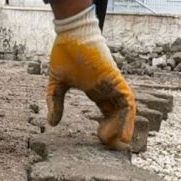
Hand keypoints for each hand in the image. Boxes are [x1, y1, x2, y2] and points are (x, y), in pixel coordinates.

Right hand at [46, 8, 135, 149]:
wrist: (70, 34)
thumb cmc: (64, 53)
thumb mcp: (57, 84)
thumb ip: (55, 103)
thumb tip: (52, 123)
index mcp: (96, 89)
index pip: (107, 112)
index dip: (106, 126)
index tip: (100, 139)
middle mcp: (107, 88)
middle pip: (118, 113)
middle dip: (116, 130)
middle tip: (110, 146)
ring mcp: (113, 84)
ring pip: (126, 110)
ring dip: (124, 127)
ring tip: (119, 143)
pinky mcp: (115, 79)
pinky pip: (128, 102)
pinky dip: (128, 118)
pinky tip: (124, 133)